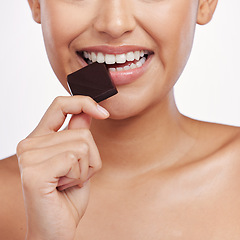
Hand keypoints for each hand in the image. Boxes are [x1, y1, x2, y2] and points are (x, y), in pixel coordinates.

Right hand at [16, 96, 108, 239]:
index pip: (60, 105)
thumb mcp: (78, 161)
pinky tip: (64, 187)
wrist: (55, 229)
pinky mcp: (35, 172)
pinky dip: (80, 175)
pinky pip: (75, 158)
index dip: (84, 102)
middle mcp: (29, 144)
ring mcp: (29, 157)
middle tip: (75, 176)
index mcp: (39, 139)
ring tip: (69, 182)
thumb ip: (78, 134)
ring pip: (83, 145)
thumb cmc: (67, 196)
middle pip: (82, 132)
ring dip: (86, 169)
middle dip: (90, 158)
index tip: (103, 112)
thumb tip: (87, 112)